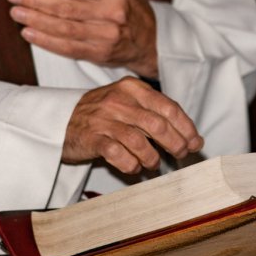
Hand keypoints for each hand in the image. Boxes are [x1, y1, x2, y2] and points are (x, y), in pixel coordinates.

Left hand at [8, 0, 158, 77]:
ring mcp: (106, 34)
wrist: (150, 36)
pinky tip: (29, 34)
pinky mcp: (100, 53)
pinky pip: (68, 48)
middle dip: (35, 2)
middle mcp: (112, 11)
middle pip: (65, 6)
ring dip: (36, 21)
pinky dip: (46, 41)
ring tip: (17, 14)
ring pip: (63, 28)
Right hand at [62, 77, 202, 173]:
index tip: (195, 143)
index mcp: (132, 88)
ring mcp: (104, 119)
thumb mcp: (129, 105)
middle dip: (175, 143)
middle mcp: (119, 100)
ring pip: (139, 141)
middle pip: (158, 124)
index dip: (186, 127)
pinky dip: (131, 164)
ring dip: (153, 157)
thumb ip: (158, 116)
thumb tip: (194, 139)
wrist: (60, 121)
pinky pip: (118, 154)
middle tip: (180, 155)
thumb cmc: (103, 116)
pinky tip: (134, 167)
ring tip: (154, 164)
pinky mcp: (91, 138)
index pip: (169, 107)